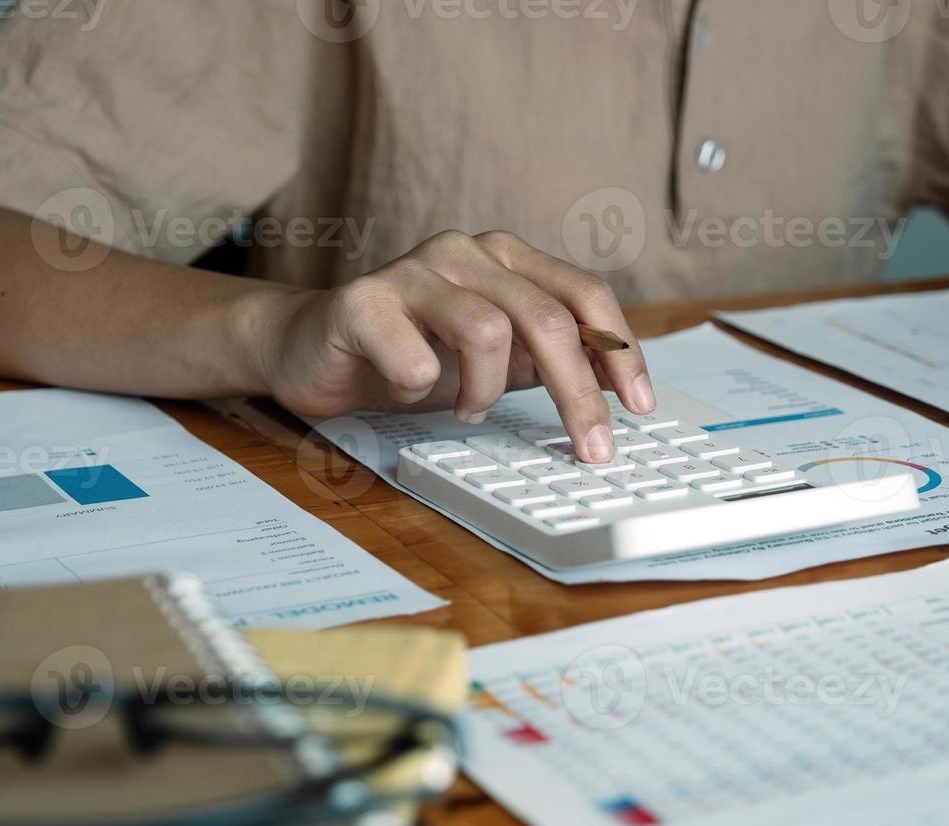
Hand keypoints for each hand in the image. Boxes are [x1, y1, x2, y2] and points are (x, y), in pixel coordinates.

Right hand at [255, 230, 653, 461]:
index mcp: (507, 258)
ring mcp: (414, 269)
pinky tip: (406, 391)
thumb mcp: (493, 360)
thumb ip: (546, 358)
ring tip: (467, 410)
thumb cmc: (408, 353)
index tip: (640, 406)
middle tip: (592, 449)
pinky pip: (417, 359)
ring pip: (488, 332)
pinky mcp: (363, 300)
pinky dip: (421, 390)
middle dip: (578, 394)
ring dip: (485, 391)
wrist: (308, 350)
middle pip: (548, 318)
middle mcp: (467, 251)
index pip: (585, 294)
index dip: (620, 351)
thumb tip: (616, 386)